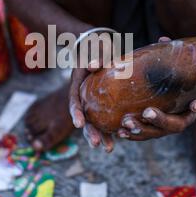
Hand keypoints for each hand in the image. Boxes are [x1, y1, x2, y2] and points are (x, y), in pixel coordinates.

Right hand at [69, 35, 114, 152]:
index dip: (76, 113)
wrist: (101, 48)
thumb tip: (92, 66)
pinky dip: (112, 129)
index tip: (79, 124)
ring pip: (95, 122)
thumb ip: (95, 58)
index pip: (74, 101)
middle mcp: (84, 96)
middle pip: (84, 117)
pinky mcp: (105, 104)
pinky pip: (106, 119)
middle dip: (90, 132)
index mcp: (78, 85)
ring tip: (109, 148)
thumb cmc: (97, 48)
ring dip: (101, 135)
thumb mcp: (95, 50)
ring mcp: (94, 101)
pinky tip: (121, 138)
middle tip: (96, 144)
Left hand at [117, 36, 195, 140]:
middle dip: (161, 120)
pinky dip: (132, 134)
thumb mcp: (173, 62)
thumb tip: (162, 40)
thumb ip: (170, 53)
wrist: (166, 85)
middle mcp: (183, 116)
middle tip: (146, 112)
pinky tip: (119, 132)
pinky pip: (144, 135)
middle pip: (177, 125)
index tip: (194, 104)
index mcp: (195, 99)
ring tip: (126, 123)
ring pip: (158, 133)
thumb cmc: (173, 71)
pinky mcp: (153, 129)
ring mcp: (168, 125)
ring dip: (142, 130)